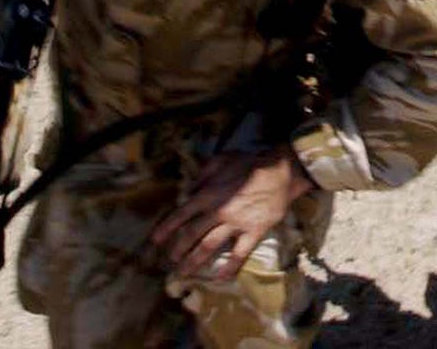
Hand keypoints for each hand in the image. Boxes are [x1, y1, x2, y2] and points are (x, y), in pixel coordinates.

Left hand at [151, 150, 312, 281]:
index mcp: (208, 194)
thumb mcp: (222, 159)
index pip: (181, 214)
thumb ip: (203, 173)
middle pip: (191, 235)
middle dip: (178, 250)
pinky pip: (239, 253)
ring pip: (209, 246)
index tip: (155, 242)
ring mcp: (235, 223)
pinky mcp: (253, 232)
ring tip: (184, 272)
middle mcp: (218, 211)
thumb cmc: (250, 164)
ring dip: (194, 261)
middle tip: (170, 261)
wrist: (281, 171)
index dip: (166, 229)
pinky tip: (221, 278)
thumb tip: (189, 190)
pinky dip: (230, 267)